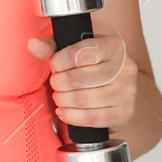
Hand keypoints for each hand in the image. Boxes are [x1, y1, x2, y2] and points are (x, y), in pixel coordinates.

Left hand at [26, 18, 137, 132]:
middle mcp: (125, 68)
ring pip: (83, 99)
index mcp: (113, 46)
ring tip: (59, 97)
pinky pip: (92, 117)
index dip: (58, 62)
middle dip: (58, 83)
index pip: (78, 54)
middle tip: (55, 84)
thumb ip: (52, 46)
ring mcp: (127, 92)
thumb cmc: (92, 64)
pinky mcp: (124, 113)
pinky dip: (71, 116)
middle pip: (77, 78)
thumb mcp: (74, 48)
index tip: (55, 66)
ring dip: (62, 99)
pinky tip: (64, 111)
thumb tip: (33, 44)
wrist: (117, 86)